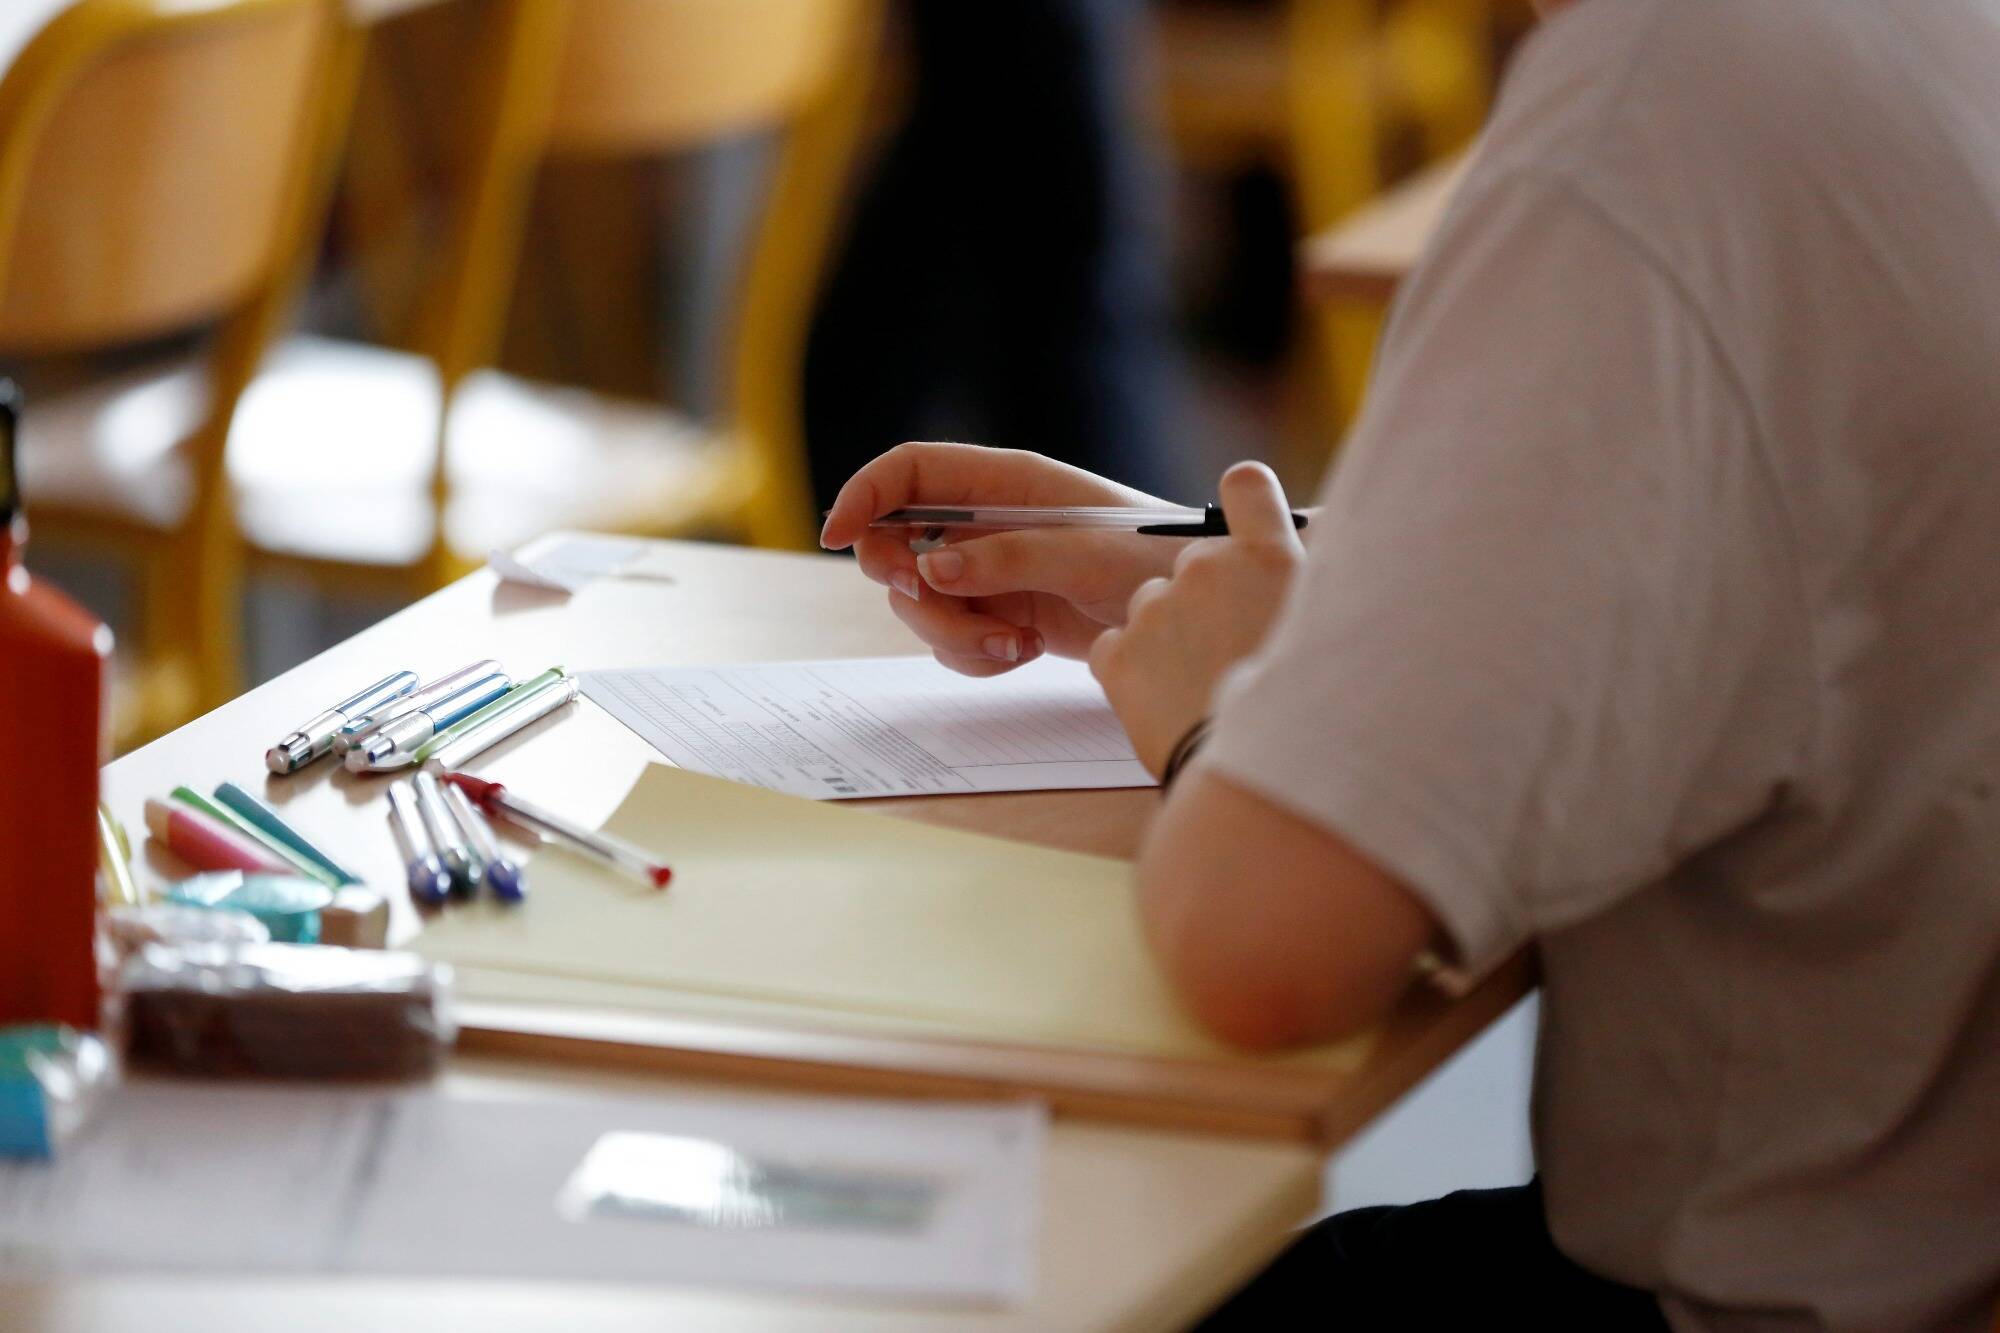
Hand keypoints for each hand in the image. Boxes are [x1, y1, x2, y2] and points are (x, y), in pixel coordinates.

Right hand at [820, 442, 1185, 675]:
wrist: (1195, 613)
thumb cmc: (1155, 560)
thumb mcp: (1085, 555)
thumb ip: (1008, 558)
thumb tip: (933, 571)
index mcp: (1004, 482)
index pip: (910, 472)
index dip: (864, 495)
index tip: (838, 537)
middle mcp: (986, 522)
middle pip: (897, 544)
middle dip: (907, 587)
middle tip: (945, 606)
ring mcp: (988, 570)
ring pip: (921, 602)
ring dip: (954, 633)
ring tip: (1015, 644)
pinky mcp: (1000, 613)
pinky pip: (952, 639)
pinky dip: (977, 655)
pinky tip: (1026, 652)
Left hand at [1089, 462, 1304, 773]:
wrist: (1271, 783)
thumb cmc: (1319, 718)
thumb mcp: (1338, 635)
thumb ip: (1314, 591)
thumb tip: (1328, 554)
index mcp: (1271, 558)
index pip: (1247, 488)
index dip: (1243, 504)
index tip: (1242, 529)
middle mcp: (1209, 568)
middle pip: (1194, 567)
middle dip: (1206, 604)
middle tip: (1230, 659)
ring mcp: (1157, 609)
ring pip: (1150, 611)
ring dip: (1168, 642)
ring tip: (1200, 693)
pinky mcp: (1118, 655)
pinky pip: (1113, 651)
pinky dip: (1132, 677)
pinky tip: (1167, 708)